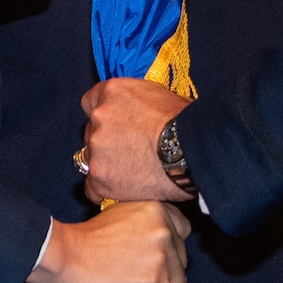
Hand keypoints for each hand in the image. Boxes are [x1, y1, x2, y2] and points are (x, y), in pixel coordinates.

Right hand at [27, 200, 191, 282]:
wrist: (65, 257)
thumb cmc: (84, 238)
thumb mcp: (119, 215)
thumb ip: (143, 225)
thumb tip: (156, 243)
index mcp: (156, 209)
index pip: (182, 230)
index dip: (171, 244)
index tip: (160, 253)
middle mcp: (163, 230)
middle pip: (182, 258)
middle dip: (168, 268)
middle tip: (147, 275)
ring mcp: (161, 258)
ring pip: (180, 281)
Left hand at [80, 77, 192, 202]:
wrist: (191, 149)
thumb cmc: (186, 122)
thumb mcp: (158, 95)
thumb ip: (136, 103)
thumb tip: (137, 112)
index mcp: (113, 92)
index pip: (90, 103)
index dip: (104, 117)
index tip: (114, 127)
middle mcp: (99, 116)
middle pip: (91, 132)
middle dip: (106, 142)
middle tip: (128, 152)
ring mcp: (97, 147)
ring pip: (91, 159)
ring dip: (107, 165)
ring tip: (132, 172)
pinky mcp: (100, 175)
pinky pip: (93, 188)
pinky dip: (106, 190)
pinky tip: (124, 190)